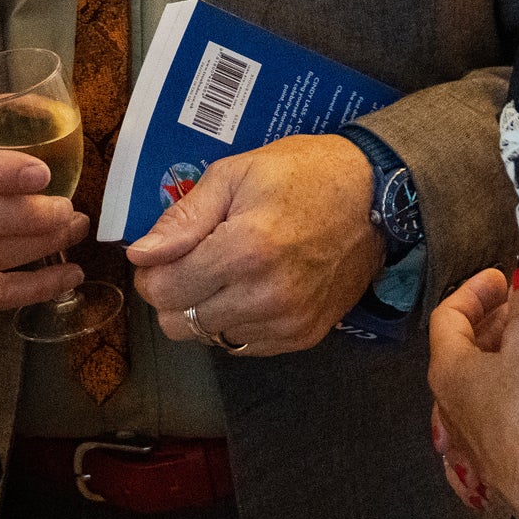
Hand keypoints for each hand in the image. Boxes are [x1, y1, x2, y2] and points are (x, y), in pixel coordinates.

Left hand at [128, 133, 380, 355]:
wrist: (377, 197)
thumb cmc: (304, 174)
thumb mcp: (236, 174)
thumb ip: (184, 217)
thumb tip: (140, 254)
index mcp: (244, 250)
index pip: (163, 290)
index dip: (151, 271)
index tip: (162, 252)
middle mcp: (265, 296)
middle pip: (178, 324)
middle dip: (172, 293)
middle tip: (192, 260)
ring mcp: (287, 322)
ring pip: (207, 338)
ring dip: (203, 309)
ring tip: (226, 271)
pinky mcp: (303, 336)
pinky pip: (242, 344)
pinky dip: (235, 321)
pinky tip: (250, 287)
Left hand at [426, 267, 518, 508]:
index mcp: (447, 368)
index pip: (448, 316)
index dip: (474, 290)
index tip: (501, 276)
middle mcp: (447, 401)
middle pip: (463, 347)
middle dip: (492, 320)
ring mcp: (466, 433)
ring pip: (479, 379)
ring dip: (503, 352)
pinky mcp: (490, 456)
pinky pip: (494, 407)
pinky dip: (510, 384)